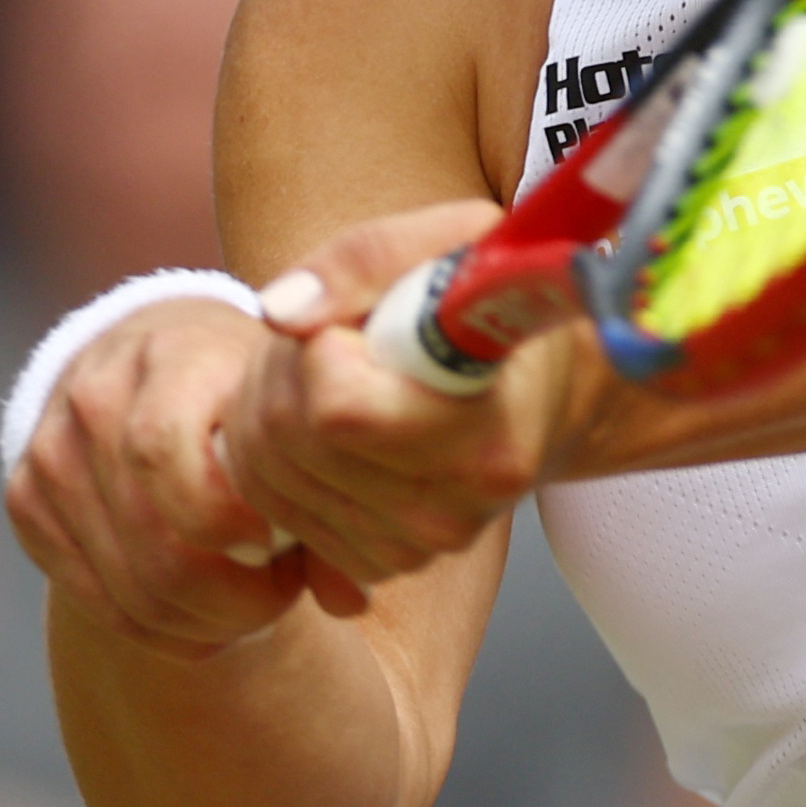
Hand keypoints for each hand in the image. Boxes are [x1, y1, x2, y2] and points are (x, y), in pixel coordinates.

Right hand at [6, 298, 311, 660]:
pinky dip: (156, 629)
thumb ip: (324, 488)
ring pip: (127, 586)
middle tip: (277, 598)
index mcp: (170, 355)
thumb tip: (353, 599)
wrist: (155, 350)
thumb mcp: (288, 407)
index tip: (278, 545)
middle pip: (156, 544)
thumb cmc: (244, 388)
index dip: (226, 523)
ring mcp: (51, 450)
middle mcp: (94, 396)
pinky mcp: (27, 500)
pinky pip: (94, 603)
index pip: (165, 453)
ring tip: (248, 606)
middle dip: (231, 599)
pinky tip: (200, 615)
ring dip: (199, 624)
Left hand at [224, 202, 593, 603]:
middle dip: (285, 369)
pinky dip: (279, 459)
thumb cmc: (494, 305)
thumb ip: (364, 260)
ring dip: (274, 407)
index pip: (338, 410)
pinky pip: (275, 509)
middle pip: (289, 438)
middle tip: (336, 335)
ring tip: (336, 372)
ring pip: (268, 476)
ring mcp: (414, 547)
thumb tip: (279, 313)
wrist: (537, 392)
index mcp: (484, 438)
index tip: (357, 322)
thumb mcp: (455, 244)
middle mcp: (451, 512)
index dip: (322, 349)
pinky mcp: (380, 562)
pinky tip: (330, 426)